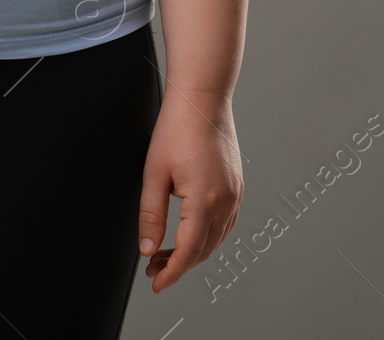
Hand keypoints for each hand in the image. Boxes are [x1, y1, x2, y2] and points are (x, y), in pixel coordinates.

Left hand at [138, 86, 243, 292]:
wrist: (202, 100)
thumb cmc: (176, 130)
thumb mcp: (154, 175)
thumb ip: (151, 216)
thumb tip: (147, 248)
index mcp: (204, 201)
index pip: (188, 252)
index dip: (171, 272)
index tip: (156, 283)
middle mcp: (226, 202)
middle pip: (204, 250)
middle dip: (178, 264)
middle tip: (153, 267)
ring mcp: (235, 195)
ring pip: (216, 239)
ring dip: (192, 252)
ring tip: (165, 253)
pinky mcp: (236, 187)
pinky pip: (224, 224)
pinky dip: (206, 237)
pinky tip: (188, 234)